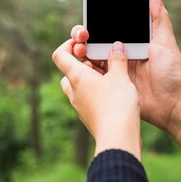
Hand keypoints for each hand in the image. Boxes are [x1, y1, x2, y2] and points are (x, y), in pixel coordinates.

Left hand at [52, 40, 141, 159]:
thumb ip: (117, 59)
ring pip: (79, 87)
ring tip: (111, 77)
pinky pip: (88, 100)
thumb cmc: (117, 104)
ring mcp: (80, 106)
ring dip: (91, 79)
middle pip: (69, 72)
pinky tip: (115, 94)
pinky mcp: (89, 117)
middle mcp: (74, 91)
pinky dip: (97, 93)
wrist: (118, 138)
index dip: (68, 45)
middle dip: (83, 64)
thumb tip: (116, 46)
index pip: (60, 55)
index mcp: (77, 77)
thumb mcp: (120, 76)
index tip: (83, 42)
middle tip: (101, 61)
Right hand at [70, 0, 180, 160]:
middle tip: (81, 36)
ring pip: (90, 58)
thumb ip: (158, 18)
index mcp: (132, 41)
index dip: (95, 22)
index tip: (88, 19)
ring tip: (80, 50)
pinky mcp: (111, 87)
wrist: (173, 105)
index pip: (109, 27)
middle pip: (94, 41)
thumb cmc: (172, 72)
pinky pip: (93, 78)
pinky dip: (85, 72)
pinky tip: (81, 67)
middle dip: (82, 36)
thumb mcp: (165, 42)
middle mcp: (120, 54)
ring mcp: (114, 71)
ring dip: (81, 52)